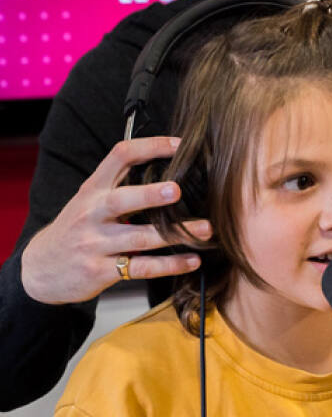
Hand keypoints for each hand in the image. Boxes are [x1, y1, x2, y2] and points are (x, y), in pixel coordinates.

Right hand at [20, 136, 211, 303]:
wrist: (40, 270)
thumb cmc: (76, 230)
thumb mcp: (88, 201)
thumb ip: (120, 186)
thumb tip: (170, 171)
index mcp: (93, 190)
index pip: (119, 157)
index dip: (150, 147)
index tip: (180, 145)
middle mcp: (92, 213)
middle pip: (122, 200)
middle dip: (150, 195)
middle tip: (177, 191)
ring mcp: (95, 244)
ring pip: (139, 238)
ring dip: (175, 234)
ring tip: (205, 230)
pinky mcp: (100, 271)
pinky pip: (141, 268)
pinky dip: (170, 265)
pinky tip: (192, 261)